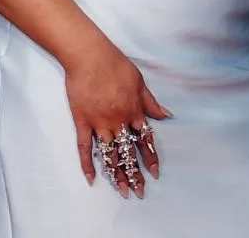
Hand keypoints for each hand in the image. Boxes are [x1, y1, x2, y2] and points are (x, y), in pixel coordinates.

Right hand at [66, 41, 172, 197]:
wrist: (89, 56)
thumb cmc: (115, 64)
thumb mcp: (139, 81)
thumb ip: (151, 102)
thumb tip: (166, 115)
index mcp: (134, 111)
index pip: (145, 140)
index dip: (150, 158)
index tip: (155, 173)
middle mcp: (118, 121)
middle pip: (128, 153)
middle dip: (135, 174)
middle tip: (139, 192)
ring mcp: (99, 124)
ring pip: (109, 155)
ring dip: (117, 175)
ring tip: (122, 191)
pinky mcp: (82, 122)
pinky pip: (85, 148)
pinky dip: (87, 164)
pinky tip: (91, 179)